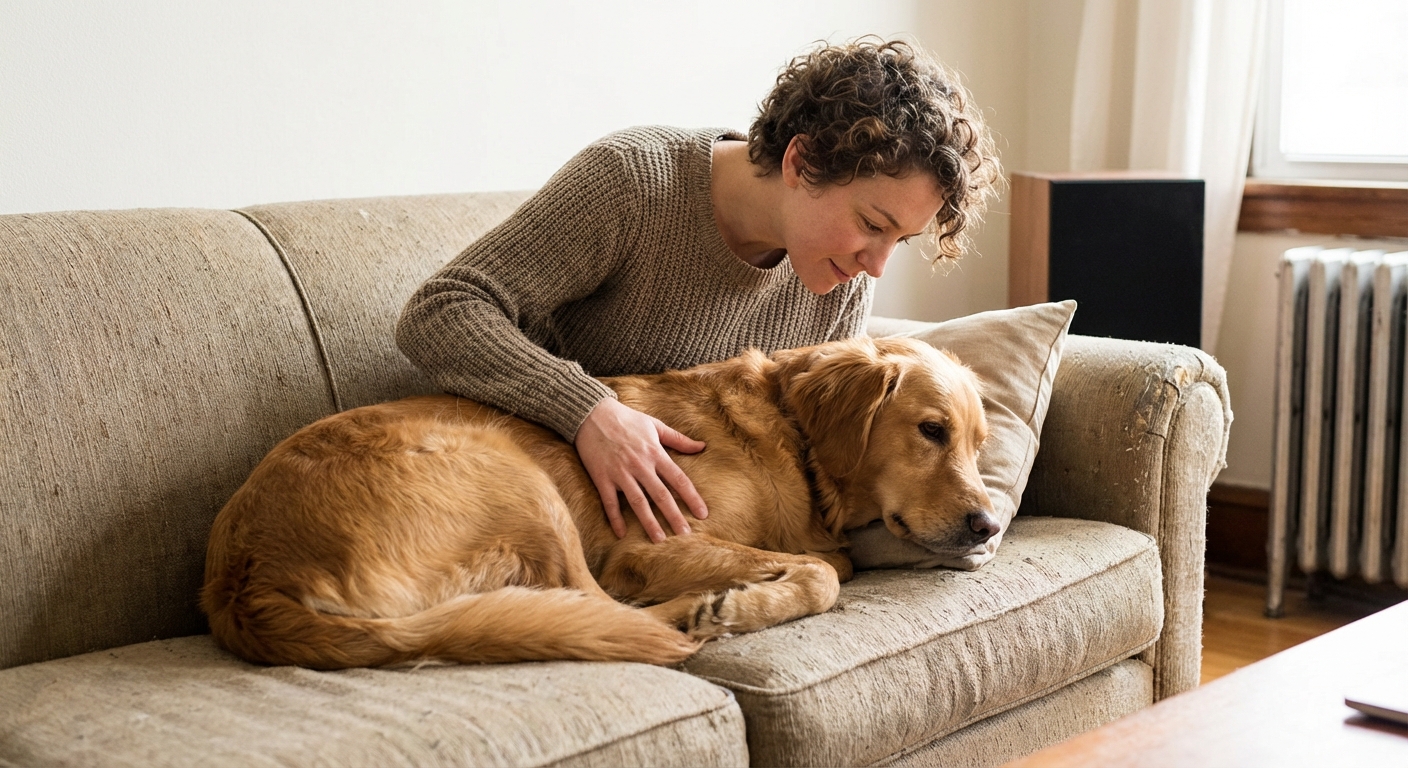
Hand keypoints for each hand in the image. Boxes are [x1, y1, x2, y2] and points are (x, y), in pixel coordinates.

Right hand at [575, 398, 707, 541]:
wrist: (591, 413)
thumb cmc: (626, 419)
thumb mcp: (655, 425)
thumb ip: (678, 439)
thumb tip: (702, 446)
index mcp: (655, 453)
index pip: (678, 479)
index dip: (692, 497)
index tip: (702, 514)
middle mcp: (640, 465)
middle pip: (660, 495)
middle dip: (674, 516)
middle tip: (686, 535)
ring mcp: (620, 473)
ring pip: (638, 502)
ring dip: (649, 522)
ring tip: (659, 539)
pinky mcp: (602, 478)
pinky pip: (609, 502)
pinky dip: (615, 519)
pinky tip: (621, 534)